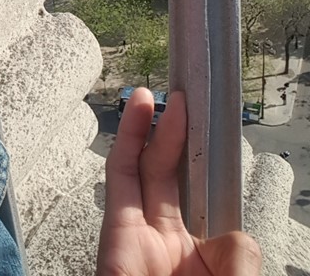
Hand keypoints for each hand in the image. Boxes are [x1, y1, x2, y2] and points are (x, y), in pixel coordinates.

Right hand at [96, 88, 260, 275]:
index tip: (209, 131)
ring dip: (144, 125)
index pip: (195, 199)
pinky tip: (140, 110)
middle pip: (164, 174)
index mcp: (192, 258)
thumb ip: (238, 259)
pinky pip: (119, 178)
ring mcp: (137, 236)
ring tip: (154, 94)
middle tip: (181, 101)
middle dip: (172, 134)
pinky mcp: (115, 232)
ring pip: (137, 167)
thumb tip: (235, 236)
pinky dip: (127, 138)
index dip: (199, 163)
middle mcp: (162, 243)